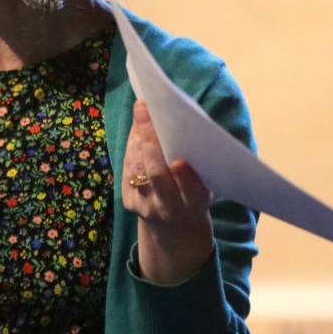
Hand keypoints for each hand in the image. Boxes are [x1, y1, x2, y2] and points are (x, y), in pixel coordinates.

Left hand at [121, 100, 213, 283]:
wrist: (175, 223)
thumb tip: (181, 117)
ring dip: (139, 137)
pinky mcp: (129, 202)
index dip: (185, 179)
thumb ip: (198, 157)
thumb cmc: (194, 189)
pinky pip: (127, 169)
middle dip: (151, 140)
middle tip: (147, 110)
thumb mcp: (205, 181)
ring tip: (142, 111)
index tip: (179, 160)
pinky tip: (137, 128)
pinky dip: (132, 146)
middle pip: (157, 175)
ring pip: (138, 168)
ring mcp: (146, 206)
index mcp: (195, 205)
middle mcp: (169, 209)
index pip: (191, 193)